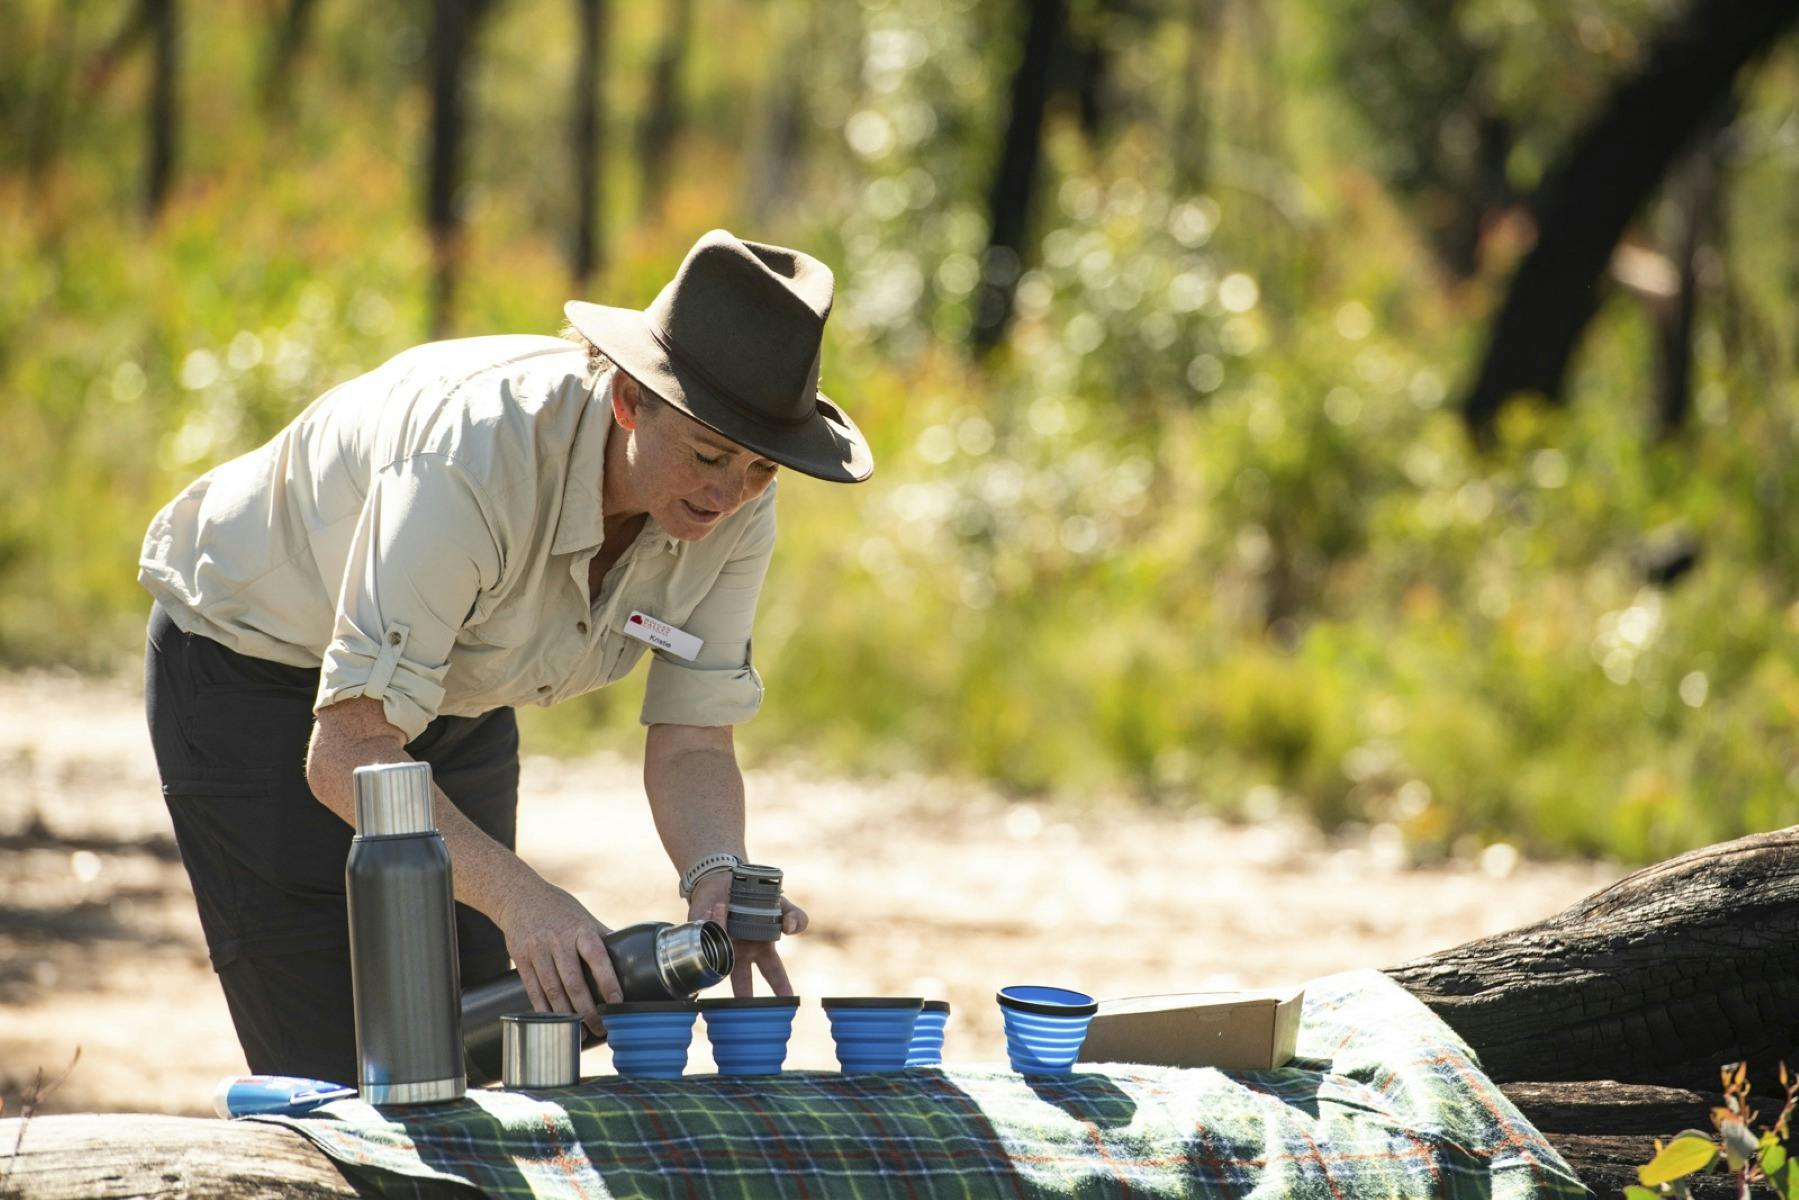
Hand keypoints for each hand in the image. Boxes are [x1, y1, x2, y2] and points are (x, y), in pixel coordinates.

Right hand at [497, 880, 622, 1034]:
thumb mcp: (584, 917)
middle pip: (572, 982)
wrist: (519, 897)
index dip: (607, 980)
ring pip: (552, 991)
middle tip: (601, 1028)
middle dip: (587, 1009)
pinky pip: (533, 991)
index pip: (596, 957)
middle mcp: (557, 940)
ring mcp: (537, 950)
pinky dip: (545, 1011)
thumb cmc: (559, 909)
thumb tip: (633, 955)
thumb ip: (602, 937)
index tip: (616, 1002)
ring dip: (566, 1016)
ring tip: (580, 1033)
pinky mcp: (520, 959)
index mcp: (580, 929)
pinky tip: (555, 1023)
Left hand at [687, 874, 807, 996]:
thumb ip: (797, 916)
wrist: (728, 879)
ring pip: (719, 958)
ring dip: (723, 945)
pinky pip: (708, 931)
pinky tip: (718, 907)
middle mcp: (740, 952)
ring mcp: (720, 944)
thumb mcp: (782, 904)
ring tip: (727, 920)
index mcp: (761, 949)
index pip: (774, 975)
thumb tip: (791, 928)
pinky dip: (714, 918)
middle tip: (746, 1011)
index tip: (787, 1005)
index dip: (781, 990)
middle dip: (744, 997)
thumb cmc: (757, 898)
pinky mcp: (702, 932)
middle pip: (742, 981)